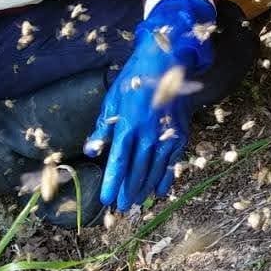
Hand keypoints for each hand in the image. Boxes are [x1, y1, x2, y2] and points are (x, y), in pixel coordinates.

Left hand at [82, 0, 215, 212]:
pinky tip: (160, 190)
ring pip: (155, 169)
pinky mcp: (179, 133)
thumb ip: (102, 128)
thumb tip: (90, 151)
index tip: (107, 199)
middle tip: (123, 208)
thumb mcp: (111, 100)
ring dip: (145, 187)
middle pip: (137, 170)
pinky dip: (165, 176)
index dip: (112, 183)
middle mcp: (147, 133)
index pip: (118, 162)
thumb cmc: (134, 80)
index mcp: (127, 125)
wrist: (166, 63)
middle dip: (129, 190)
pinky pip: (172, 161)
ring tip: (138, 202)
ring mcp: (165, 135)